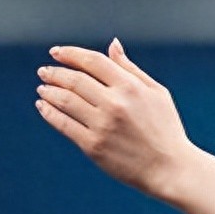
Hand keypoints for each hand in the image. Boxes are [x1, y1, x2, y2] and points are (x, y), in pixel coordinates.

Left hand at [35, 38, 196, 198]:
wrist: (171, 168)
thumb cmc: (166, 129)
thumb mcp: (157, 93)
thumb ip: (131, 69)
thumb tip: (112, 44)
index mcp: (131, 87)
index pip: (93, 61)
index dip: (70, 54)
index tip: (56, 52)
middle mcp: (115, 104)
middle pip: (74, 79)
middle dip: (54, 72)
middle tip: (44, 71)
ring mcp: (103, 125)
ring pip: (65, 100)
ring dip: (49, 91)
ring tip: (43, 88)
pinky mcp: (94, 146)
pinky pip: (64, 124)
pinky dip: (49, 113)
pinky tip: (44, 106)